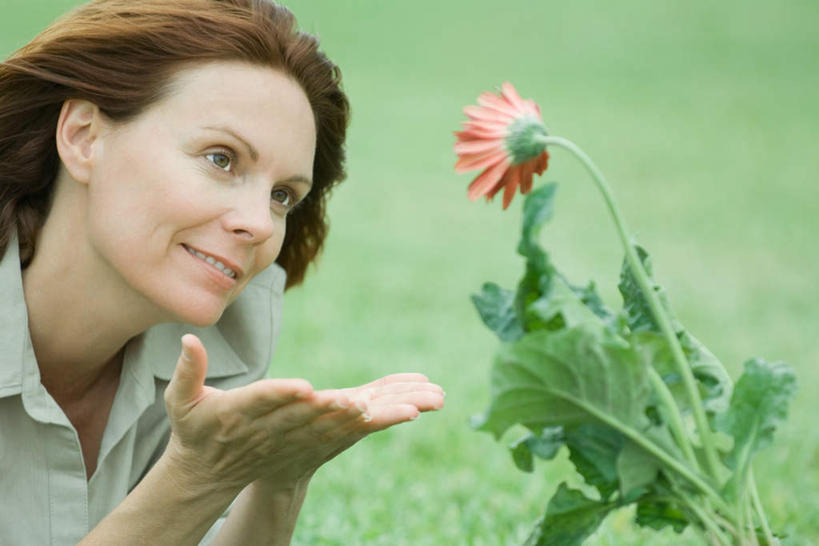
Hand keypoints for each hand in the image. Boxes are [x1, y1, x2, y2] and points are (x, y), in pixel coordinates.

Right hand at [162, 335, 443, 493]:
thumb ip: (187, 372)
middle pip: (310, 416)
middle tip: (361, 403)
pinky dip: (379, 419)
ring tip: (409, 410)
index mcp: (240, 414)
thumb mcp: (182, 403)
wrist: (212, 470)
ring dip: (374, 416)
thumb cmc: (195, 431)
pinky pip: (352, 430)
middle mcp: (274, 429)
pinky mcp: (315, 441)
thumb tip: (189, 339)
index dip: (283, 395)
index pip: (264, 401)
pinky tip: (411, 410)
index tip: (304, 389)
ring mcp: (297, 438)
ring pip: (340, 425)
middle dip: (338, 409)